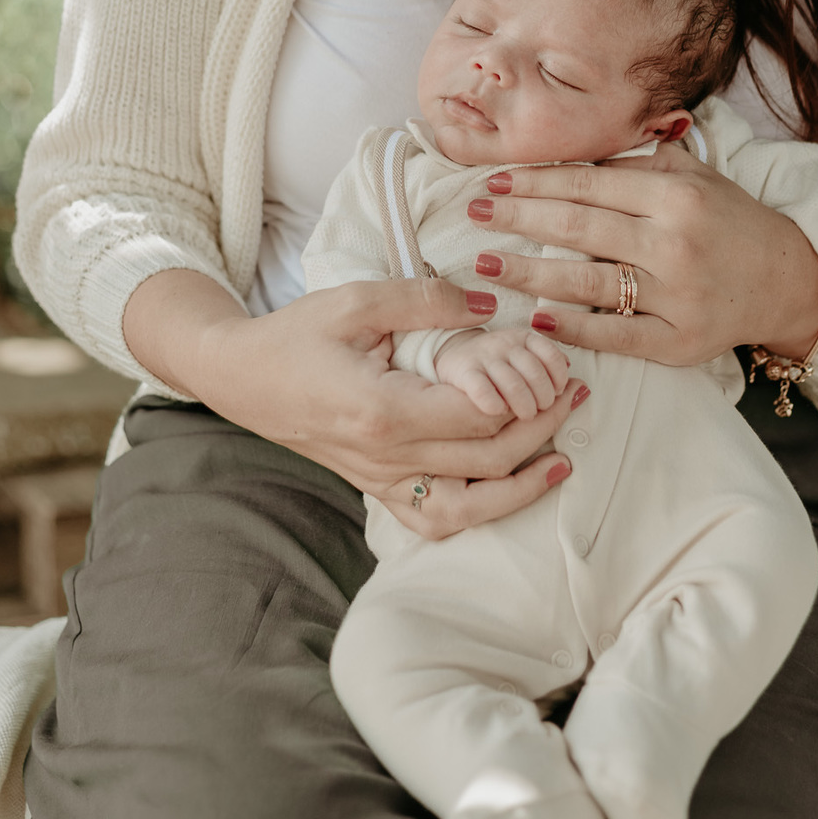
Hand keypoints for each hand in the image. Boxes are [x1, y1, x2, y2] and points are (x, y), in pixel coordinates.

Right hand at [123, 269, 581, 542]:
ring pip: (467, 505)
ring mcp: (380, 480)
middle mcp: (386, 457)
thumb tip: (488, 306)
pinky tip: (507, 489)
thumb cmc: (296, 334)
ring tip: (561, 457)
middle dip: (541, 430)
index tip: (557, 367)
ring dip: (521, 485)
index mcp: (383, 410)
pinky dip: (476, 512)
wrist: (241, 377)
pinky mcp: (375, 487)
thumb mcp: (358, 300)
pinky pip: (434, 518)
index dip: (526, 395)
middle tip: (576, 397)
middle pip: (485, 459)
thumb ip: (426, 300)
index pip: (478, 415)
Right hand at [434, 327, 570, 418]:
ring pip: (513, 383)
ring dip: (525, 404)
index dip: (559, 377)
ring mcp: (482, 358)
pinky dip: (493, 402)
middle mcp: (504, 344)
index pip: (551, 354)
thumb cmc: (495, 363)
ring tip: (526, 415)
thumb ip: (548, 363)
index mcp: (523, 337)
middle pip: (534, 371)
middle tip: (542, 410)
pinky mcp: (462, 373)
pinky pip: (481, 389)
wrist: (450, 354)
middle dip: (545, 396)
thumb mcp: (523, 354)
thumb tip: (576, 381)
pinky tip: (499, 412)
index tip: (560, 393)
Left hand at [463, 139, 817, 367]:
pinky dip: (573, 327)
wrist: (788, 279)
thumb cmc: (730, 222)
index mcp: (675, 195)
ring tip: (486, 267)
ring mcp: (677, 295)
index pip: (587, 184)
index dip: (534, 181)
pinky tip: (536, 319)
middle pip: (578, 227)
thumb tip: (573, 149)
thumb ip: (638, 162)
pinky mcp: (680, 341)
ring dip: (529, 273)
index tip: (492, 180)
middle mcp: (674, 242)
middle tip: (472, 214)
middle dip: (517, 218)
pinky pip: (615, 334)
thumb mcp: (693, 177)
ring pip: (587, 282)